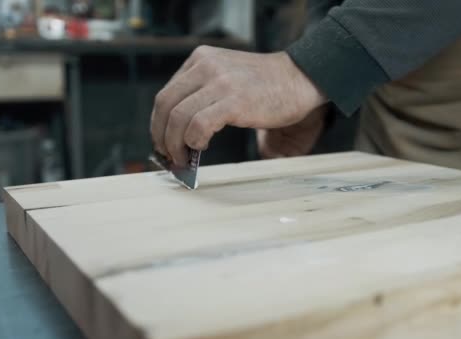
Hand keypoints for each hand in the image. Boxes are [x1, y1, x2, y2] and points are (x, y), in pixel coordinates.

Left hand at [150, 45, 325, 165]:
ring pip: (178, 117)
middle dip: (162, 135)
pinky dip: (194, 141)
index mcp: (201, 59)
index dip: (159, 122)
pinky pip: (198, 125)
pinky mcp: (233, 100)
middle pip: (165, 105)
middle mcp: (206, 66)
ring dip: (176, 144)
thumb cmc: (268, 85)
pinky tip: (202, 147)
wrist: (301, 79)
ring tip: (183, 157)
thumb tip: (183, 129)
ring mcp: (219, 82)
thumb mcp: (227, 76)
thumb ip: (204, 93)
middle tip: (169, 154)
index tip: (164, 141)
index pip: (167, 93)